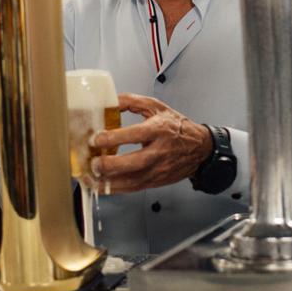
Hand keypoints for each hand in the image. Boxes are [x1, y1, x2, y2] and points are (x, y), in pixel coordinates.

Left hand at [89, 93, 212, 193]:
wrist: (200, 149)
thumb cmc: (177, 127)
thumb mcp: (157, 107)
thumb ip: (132, 101)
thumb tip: (109, 101)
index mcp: (160, 130)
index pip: (136, 135)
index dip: (114, 137)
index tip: (96, 138)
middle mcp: (159, 151)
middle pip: (135, 162)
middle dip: (111, 165)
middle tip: (94, 162)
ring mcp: (158, 169)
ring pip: (132, 180)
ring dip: (109, 182)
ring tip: (91, 178)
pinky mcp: (155, 181)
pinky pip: (134, 188)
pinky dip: (116, 189)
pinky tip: (102, 186)